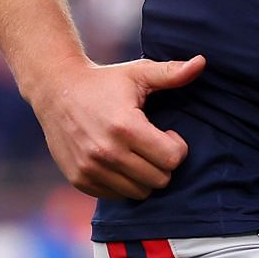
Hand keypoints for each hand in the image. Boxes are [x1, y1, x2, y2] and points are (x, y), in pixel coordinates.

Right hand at [30, 54, 203, 200]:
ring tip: (137, 153)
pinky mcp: (79, 179)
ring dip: (145, 176)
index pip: (172, 159)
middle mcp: (106, 152)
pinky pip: (116, 196)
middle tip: (153, 144)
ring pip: (139, 192)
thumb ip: (171, 72)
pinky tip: (120, 161)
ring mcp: (90, 169)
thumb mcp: (138, 72)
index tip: (167, 133)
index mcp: (125, 126)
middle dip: (163, 163)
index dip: (177, 146)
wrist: (56, 91)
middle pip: (159, 179)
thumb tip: (202, 62)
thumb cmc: (105, 81)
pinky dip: (123, 183)